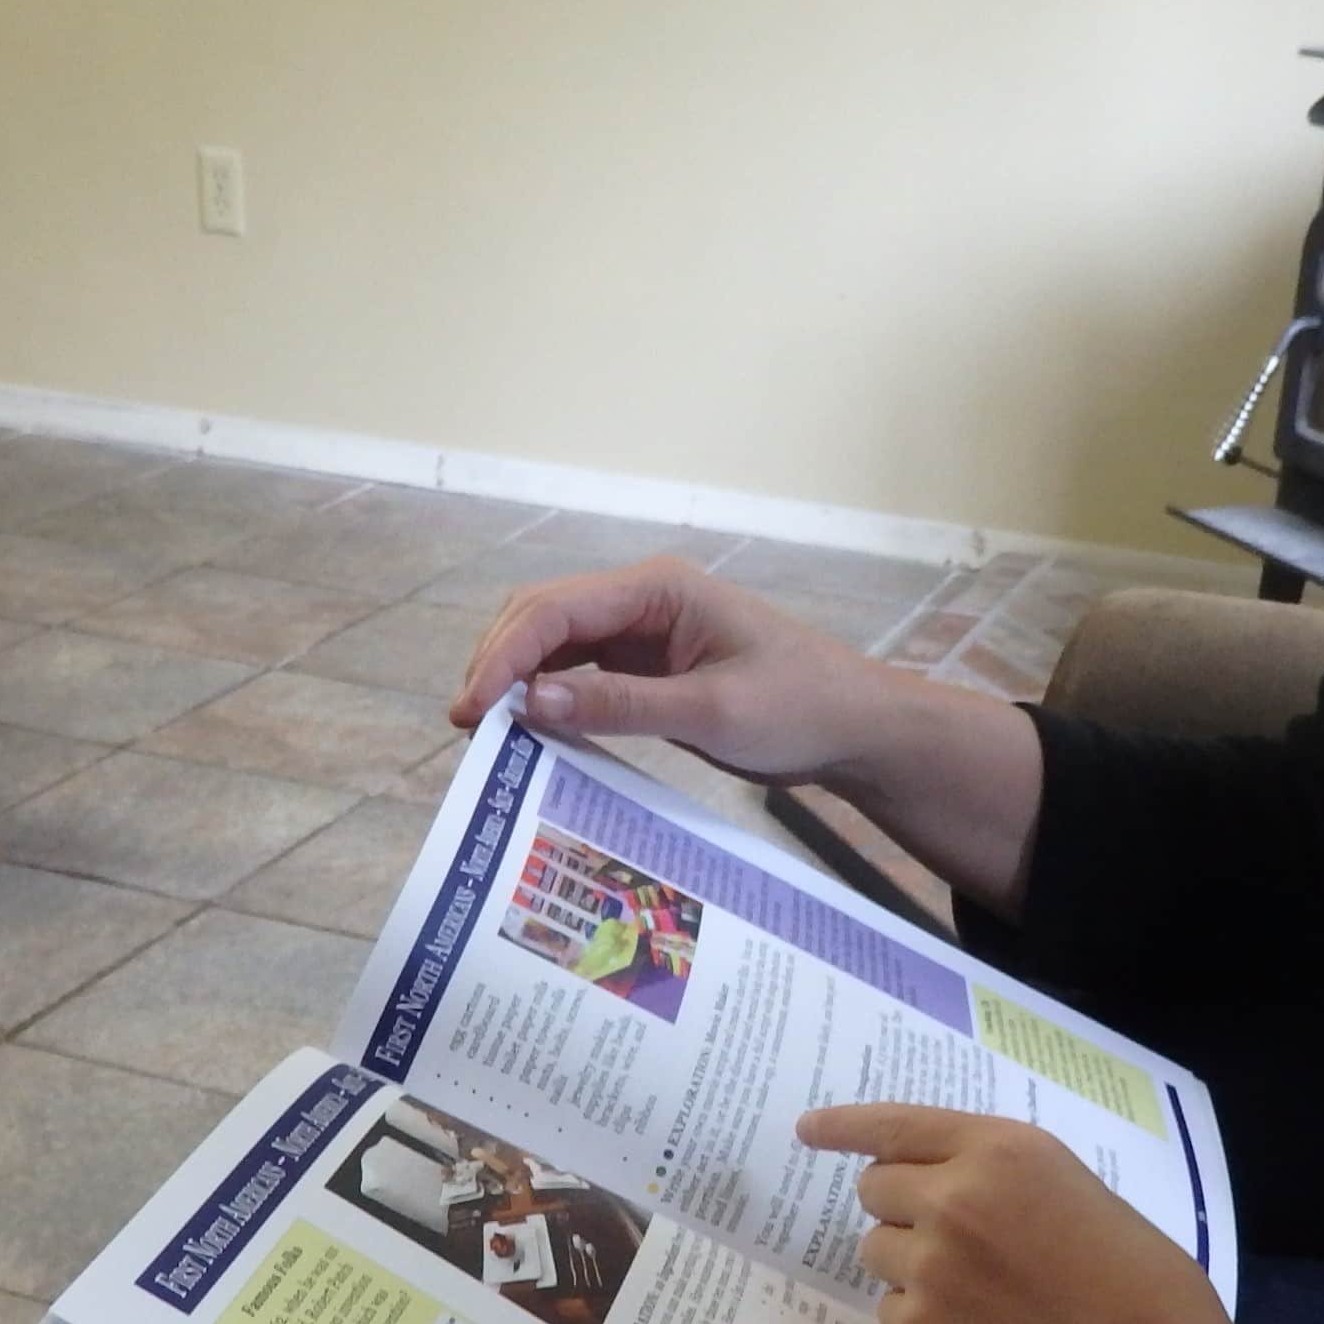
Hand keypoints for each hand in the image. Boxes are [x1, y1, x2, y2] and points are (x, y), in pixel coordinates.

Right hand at [449, 554, 881, 780]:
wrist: (855, 728)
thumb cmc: (801, 709)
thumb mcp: (713, 713)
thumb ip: (623, 705)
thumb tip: (534, 701)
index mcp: (659, 589)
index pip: (554, 610)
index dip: (504, 657)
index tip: (472, 709)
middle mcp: (644, 600)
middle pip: (543, 618)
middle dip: (500, 664)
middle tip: (468, 726)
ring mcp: (645, 633)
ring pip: (557, 646)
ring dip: (520, 681)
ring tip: (489, 733)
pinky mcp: (650, 668)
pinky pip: (584, 675)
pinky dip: (555, 699)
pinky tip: (535, 734)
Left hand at [798, 1103, 1276, 1323]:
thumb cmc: (1149, 1292)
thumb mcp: (1085, 1199)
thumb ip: (1014, 1184)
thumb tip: (964, 1194)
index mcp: (1006, 1149)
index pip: (898, 1125)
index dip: (846, 1126)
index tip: (810, 1130)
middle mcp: (954, 1195)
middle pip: (876, 1188)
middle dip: (902, 1209)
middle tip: (951, 1243)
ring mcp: (929, 1263)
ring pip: (878, 1251)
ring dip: (911, 1266)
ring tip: (981, 1300)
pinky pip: (891, 1312)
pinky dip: (922, 1323)